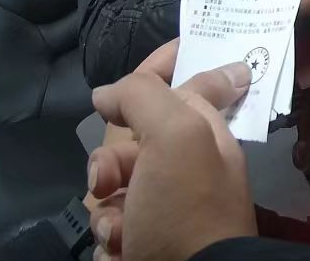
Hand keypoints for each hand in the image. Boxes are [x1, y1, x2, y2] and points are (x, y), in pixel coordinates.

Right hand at [87, 40, 255, 260]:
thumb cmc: (187, 205)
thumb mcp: (177, 134)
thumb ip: (146, 95)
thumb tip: (108, 92)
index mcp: (204, 133)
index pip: (185, 82)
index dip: (162, 66)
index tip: (134, 68)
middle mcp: (184, 162)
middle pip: (128, 134)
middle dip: (110, 155)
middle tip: (113, 178)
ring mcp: (161, 199)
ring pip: (109, 178)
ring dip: (106, 201)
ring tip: (122, 224)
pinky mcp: (141, 233)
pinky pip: (108, 217)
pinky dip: (110, 231)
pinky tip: (122, 244)